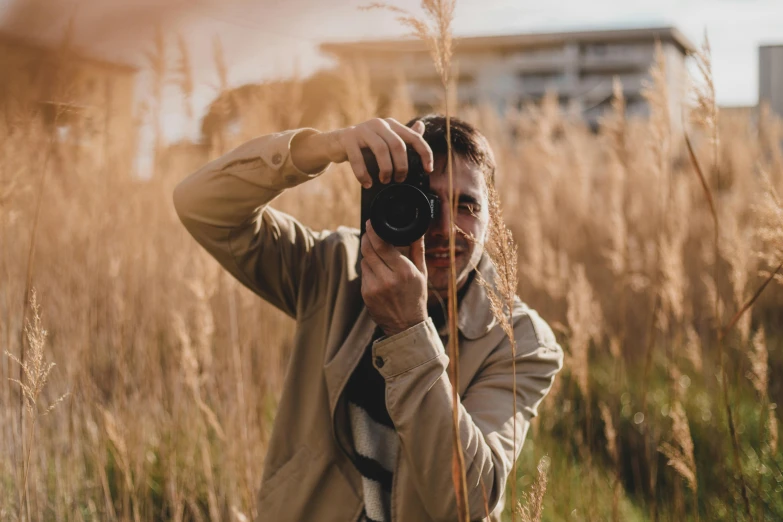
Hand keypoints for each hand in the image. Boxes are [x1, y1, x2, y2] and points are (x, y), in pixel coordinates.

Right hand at [290, 118, 433, 186]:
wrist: (336, 143)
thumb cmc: (364, 145)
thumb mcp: (385, 140)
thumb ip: (403, 136)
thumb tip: (422, 126)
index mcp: (391, 124)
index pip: (414, 137)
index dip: (425, 154)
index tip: (428, 169)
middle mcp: (379, 124)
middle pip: (398, 145)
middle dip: (401, 166)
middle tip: (399, 179)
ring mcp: (362, 130)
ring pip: (380, 150)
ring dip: (385, 169)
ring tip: (384, 181)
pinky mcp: (348, 138)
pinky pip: (358, 159)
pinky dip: (364, 174)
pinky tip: (367, 183)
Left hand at [361, 220, 427, 336]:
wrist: (406, 325)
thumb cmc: (416, 297)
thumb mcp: (422, 273)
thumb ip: (417, 249)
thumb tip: (418, 230)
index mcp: (404, 271)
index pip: (383, 246)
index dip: (373, 232)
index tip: (371, 222)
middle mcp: (388, 279)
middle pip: (369, 250)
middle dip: (367, 238)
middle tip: (369, 231)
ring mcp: (375, 287)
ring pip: (365, 261)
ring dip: (369, 255)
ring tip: (380, 258)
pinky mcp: (366, 294)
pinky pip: (364, 274)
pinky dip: (369, 270)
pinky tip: (378, 274)